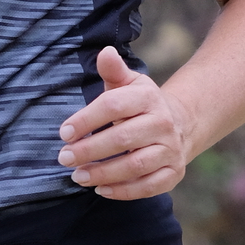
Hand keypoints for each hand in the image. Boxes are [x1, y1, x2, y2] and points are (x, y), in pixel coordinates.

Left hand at [57, 45, 193, 199]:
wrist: (181, 125)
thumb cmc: (140, 106)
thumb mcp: (129, 84)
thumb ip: (114, 72)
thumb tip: (104, 52)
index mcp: (148, 98)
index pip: (113, 106)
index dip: (86, 120)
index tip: (64, 133)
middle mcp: (163, 123)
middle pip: (121, 139)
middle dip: (88, 151)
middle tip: (64, 158)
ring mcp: (170, 149)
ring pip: (134, 165)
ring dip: (102, 174)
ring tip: (78, 177)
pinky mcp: (173, 173)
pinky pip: (148, 186)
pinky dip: (123, 191)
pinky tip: (101, 190)